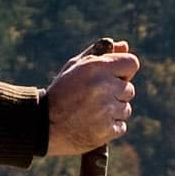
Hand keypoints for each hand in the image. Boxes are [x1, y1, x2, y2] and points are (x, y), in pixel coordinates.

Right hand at [45, 40, 139, 155]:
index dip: (123, 71)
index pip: (131, 63)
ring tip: (91, 112)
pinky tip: (92, 124)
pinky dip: (110, 127)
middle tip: (93, 98)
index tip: (113, 78)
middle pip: (129, 89)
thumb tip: (124, 45)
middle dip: (115, 94)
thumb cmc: (61, 92)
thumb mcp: (75, 67)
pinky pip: (121, 126)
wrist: (43, 125)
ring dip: (113, 112)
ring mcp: (106, 110)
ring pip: (126, 109)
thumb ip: (101, 54)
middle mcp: (103, 87)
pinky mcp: (106, 130)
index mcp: (96, 67)